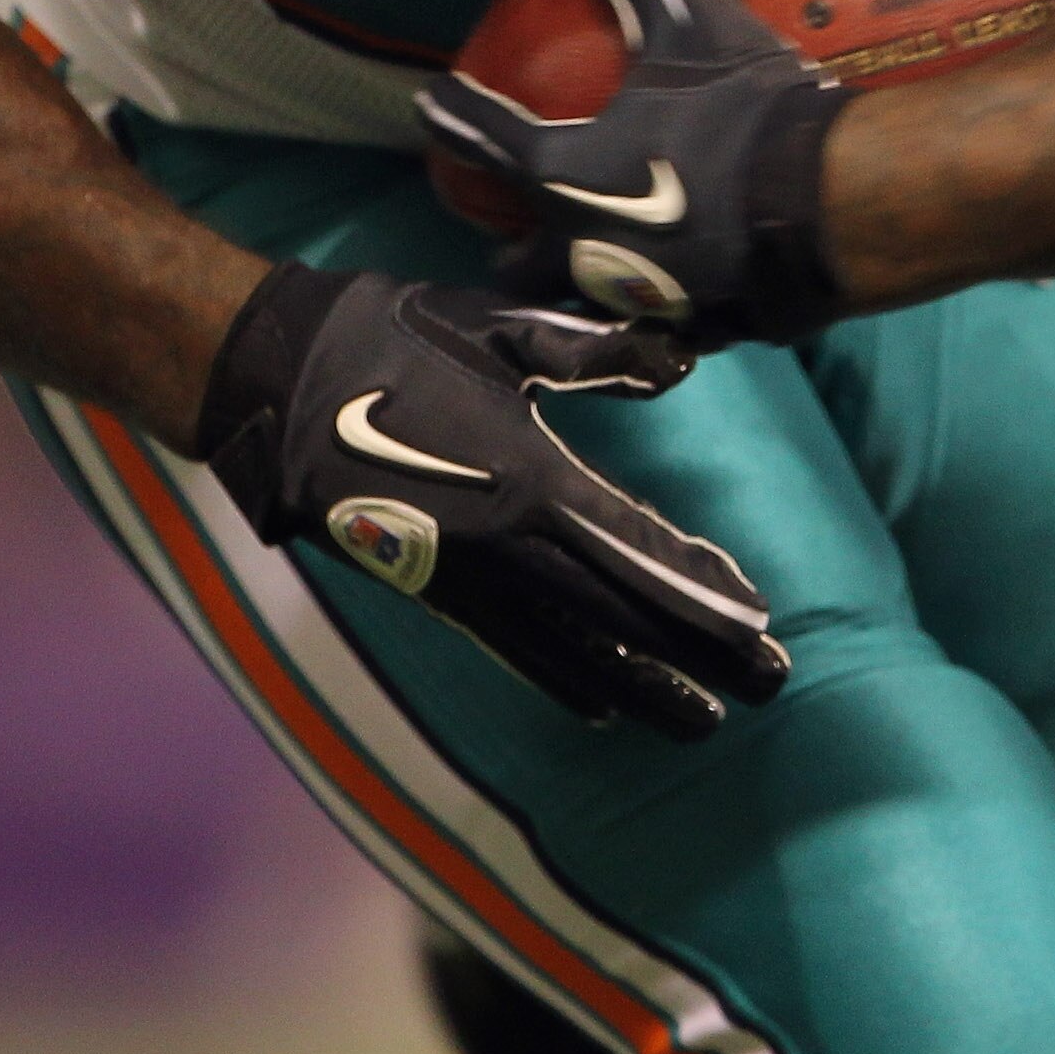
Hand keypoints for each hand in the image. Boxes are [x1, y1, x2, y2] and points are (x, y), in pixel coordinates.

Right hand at [197, 262, 788, 738]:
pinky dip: (564, 680)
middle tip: (771, 684)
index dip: (701, 592)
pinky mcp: (435, 588)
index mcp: (530, 481)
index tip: (761, 623)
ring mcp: (467, 579)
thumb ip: (596, 352)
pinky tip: (602, 705)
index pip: (637, 552)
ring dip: (644, 687)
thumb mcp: (503, 330)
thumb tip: (682, 360)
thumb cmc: (396, 340)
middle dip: (697, 655)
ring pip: (572, 651)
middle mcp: (505, 547)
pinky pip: (513, 649)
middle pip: (620, 617)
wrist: (283, 382)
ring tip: (705, 723)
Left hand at [418, 0, 847, 344]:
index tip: (431, 103)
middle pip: (517, 262)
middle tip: (512, 219)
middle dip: (508, 242)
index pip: (486, 139)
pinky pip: (658, 323)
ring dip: (574, 280)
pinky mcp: (698, 329)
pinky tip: (676, 283)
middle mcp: (584, 250)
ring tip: (588, 255)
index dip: (455, 115)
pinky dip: (656, 303)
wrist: (832, 207)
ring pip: (581, 302)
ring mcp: (637, 302)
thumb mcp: (692, 26)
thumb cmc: (743, 112)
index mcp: (565, 176)